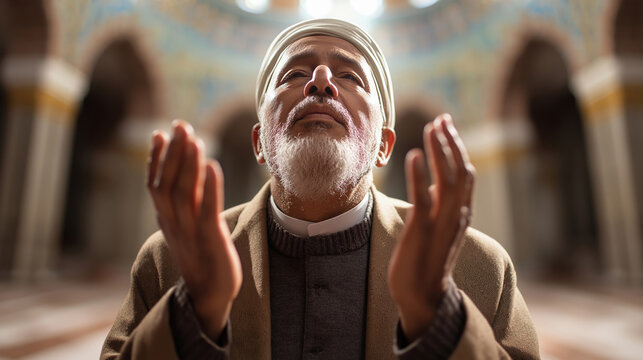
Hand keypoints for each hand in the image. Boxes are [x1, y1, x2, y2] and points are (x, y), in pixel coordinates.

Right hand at [147, 120, 241, 339]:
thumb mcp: (186, 228)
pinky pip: (207, 210)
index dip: (157, 159)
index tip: (161, 133)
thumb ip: (183, 205)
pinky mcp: (210, 239)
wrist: (210, 295)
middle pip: (168, 183)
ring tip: (194, 139)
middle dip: (174, 153)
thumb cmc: (201, 258)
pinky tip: (213, 165)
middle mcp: (174, 224)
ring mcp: (190, 232)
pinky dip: (209, 187)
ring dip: (188, 164)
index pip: (155, 185)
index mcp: (167, 220)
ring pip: (183, 193)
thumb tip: (184, 178)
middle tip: (181, 126)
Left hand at [388, 114, 474, 340]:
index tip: (445, 126)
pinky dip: (420, 175)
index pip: (464, 174)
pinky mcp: (423, 231)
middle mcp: (457, 215)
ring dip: (440, 151)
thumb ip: (439, 205)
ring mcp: (442, 223)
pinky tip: (414, 155)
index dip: (457, 147)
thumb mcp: (437, 227)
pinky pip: (424, 198)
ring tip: (431, 128)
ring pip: (447, 180)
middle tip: (440, 120)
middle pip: (461, 171)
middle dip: (452, 143)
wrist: (422, 295)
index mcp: (460, 213)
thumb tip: (433, 182)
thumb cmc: (426, 260)